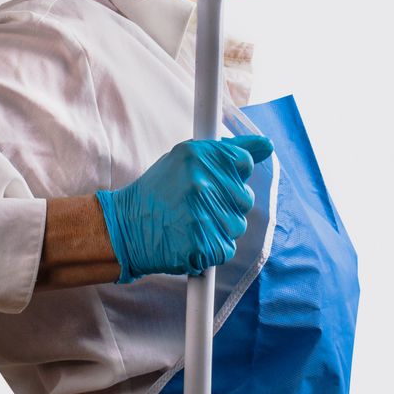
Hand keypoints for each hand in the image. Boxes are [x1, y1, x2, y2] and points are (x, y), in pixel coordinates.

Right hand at [95, 135, 272, 282]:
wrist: (126, 227)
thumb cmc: (158, 190)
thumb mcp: (185, 158)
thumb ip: (226, 150)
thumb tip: (266, 145)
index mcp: (196, 155)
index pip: (243, 162)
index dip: (232, 175)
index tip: (217, 182)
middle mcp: (200, 182)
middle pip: (245, 197)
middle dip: (227, 203)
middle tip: (198, 205)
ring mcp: (201, 214)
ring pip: (238, 224)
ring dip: (220, 227)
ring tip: (192, 222)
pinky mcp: (202, 244)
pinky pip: (226, 248)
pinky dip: (212, 248)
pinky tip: (191, 238)